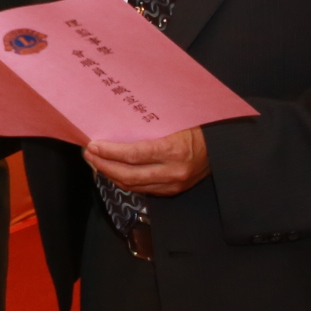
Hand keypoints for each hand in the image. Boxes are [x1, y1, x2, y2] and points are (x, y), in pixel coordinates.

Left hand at [82, 127, 208, 196]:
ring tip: (97, 163)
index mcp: (173, 150)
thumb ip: (148, 124)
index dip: (110, 152)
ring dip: (111, 175)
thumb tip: (116, 121)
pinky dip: (126, 181)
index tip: (93, 146)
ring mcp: (173, 184)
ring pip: (134, 186)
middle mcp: (172, 171)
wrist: (220, 147)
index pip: (134, 155)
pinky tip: (114, 171)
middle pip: (129, 175)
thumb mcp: (173, 120)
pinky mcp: (173, 191)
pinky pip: (143, 189)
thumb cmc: (195, 127)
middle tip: (90, 155)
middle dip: (104, 166)